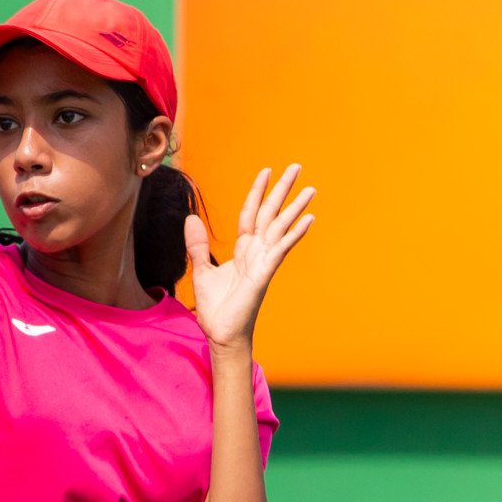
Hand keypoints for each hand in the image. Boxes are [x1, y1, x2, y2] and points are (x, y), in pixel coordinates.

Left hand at [184, 164, 315, 350]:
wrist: (221, 334)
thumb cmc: (216, 307)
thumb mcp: (202, 270)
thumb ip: (198, 245)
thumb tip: (191, 218)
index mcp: (242, 250)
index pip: (250, 213)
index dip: (257, 192)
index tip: (266, 172)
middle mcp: (256, 252)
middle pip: (270, 213)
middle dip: (281, 190)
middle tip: (296, 167)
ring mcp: (263, 262)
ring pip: (280, 227)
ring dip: (295, 207)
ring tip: (310, 188)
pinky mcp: (264, 273)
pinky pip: (281, 249)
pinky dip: (294, 234)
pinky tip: (309, 219)